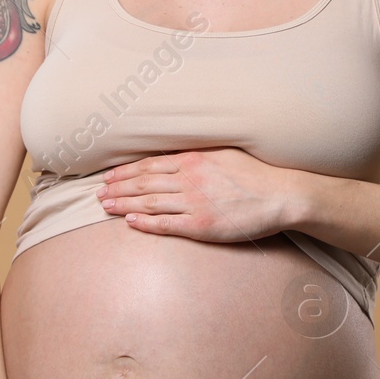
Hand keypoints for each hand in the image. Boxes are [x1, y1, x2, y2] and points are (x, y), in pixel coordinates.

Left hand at [93, 147, 294, 241]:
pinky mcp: (201, 225)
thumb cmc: (256, 173)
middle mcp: (189, 179)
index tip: (109, 176)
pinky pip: (166, 224)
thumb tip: (176, 153)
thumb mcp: (224, 153)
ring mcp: (194, 203)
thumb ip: (198, 154)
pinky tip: (130, 221)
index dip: (126, 171)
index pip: (150, 164)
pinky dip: (146, 223)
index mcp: (194, 159)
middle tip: (98, 193)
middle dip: (118, 187)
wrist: (281, 195)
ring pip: (149, 202)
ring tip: (105, 206)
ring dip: (124, 203)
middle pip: (144, 183)